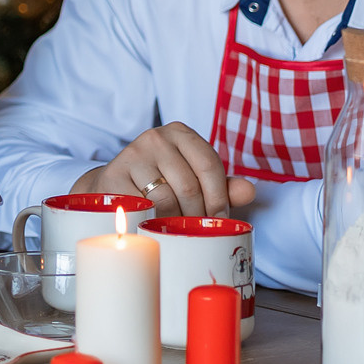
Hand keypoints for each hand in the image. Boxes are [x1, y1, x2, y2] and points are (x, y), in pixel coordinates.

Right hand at [72, 121, 256, 217]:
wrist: (113, 186)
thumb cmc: (160, 184)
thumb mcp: (193, 180)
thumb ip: (222, 186)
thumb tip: (249, 191)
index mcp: (180, 133)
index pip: (209, 164)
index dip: (219, 196)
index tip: (220, 219)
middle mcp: (155, 137)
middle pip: (189, 184)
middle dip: (197, 214)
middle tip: (197, 230)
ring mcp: (132, 155)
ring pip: (166, 197)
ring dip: (175, 221)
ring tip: (177, 230)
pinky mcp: (114, 175)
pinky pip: (142, 206)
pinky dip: (152, 220)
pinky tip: (154, 225)